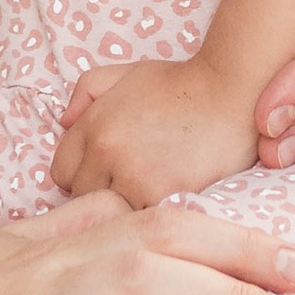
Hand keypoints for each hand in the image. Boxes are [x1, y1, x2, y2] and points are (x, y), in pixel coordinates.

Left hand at [46, 55, 254, 208]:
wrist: (234, 92)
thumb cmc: (182, 84)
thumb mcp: (126, 73)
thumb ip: (86, 91)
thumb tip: (63, 122)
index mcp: (94, 126)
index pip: (60, 172)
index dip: (81, 174)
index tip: (102, 174)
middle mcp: (107, 153)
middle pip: (83, 199)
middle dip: (102, 194)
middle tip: (130, 185)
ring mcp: (136, 179)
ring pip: (113, 215)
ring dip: (126, 209)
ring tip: (148, 195)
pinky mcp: (165, 197)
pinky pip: (144, 222)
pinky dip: (152, 216)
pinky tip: (166, 202)